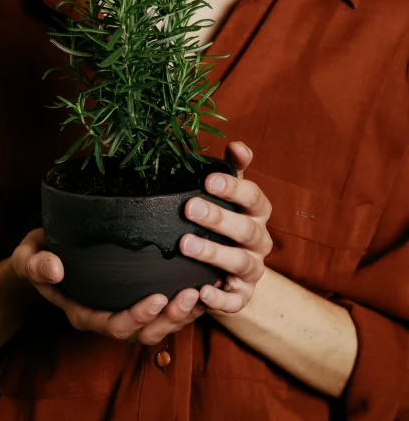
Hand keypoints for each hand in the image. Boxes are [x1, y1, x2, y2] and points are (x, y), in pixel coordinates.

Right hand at [11, 228, 205, 344]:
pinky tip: (207, 283)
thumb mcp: (28, 257)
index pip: (113, 325)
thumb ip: (36, 264)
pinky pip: (166, 308)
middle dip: (170, 318)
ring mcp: (125, 308)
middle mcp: (108, 316)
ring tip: (205, 291)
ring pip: (161, 325)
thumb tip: (55, 268)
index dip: (137, 317)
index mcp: (84, 312)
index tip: (158, 297)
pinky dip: (188, 302)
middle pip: (145, 332)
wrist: (46, 256)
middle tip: (191, 294)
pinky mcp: (138, 296)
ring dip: (185, 313)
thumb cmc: (38, 256)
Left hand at [181, 141, 272, 313]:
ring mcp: (253, 270)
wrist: (230, 268)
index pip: (253, 197)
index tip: (208, 180)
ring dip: (214, 253)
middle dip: (219, 218)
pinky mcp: (243, 296)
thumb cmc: (226, 221)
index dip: (233, 188)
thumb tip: (237, 145)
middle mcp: (260, 240)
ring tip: (185, 244)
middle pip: (246, 229)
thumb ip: (232, 169)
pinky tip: (202, 290)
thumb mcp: (229, 194)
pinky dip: (221, 299)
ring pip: (241, 262)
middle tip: (189, 208)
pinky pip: (236, 301)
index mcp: (257, 212)